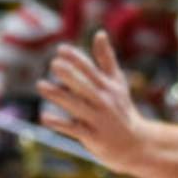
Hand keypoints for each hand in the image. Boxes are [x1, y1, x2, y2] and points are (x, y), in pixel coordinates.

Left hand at [37, 32, 148, 172]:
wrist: (136, 145)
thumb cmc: (122, 108)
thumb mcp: (117, 82)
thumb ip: (106, 59)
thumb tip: (99, 32)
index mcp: (108, 87)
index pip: (91, 70)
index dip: (76, 59)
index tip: (60, 49)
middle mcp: (104, 101)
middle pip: (85, 86)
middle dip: (70, 75)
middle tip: (54, 64)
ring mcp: (99, 120)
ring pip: (77, 106)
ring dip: (59, 96)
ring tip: (40, 85)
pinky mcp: (93, 137)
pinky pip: (75, 130)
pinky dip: (60, 124)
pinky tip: (44, 117)